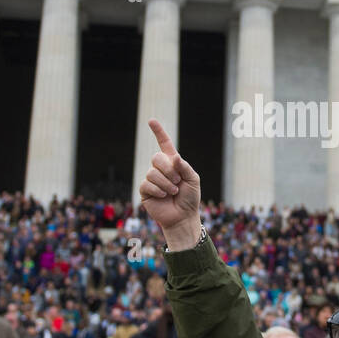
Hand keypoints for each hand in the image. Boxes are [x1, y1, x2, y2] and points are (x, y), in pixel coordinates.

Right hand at [138, 119, 201, 248]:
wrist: (183, 216)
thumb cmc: (190, 198)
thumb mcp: (193, 180)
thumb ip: (185, 167)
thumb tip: (174, 158)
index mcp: (172, 163)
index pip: (164, 143)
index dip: (158, 132)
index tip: (151, 121)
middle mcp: (160, 169)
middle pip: (156, 157)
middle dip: (169, 170)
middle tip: (177, 182)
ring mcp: (151, 179)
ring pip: (152, 172)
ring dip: (166, 183)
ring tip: (173, 192)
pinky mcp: (145, 191)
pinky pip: (147, 184)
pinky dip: (158, 190)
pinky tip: (164, 196)